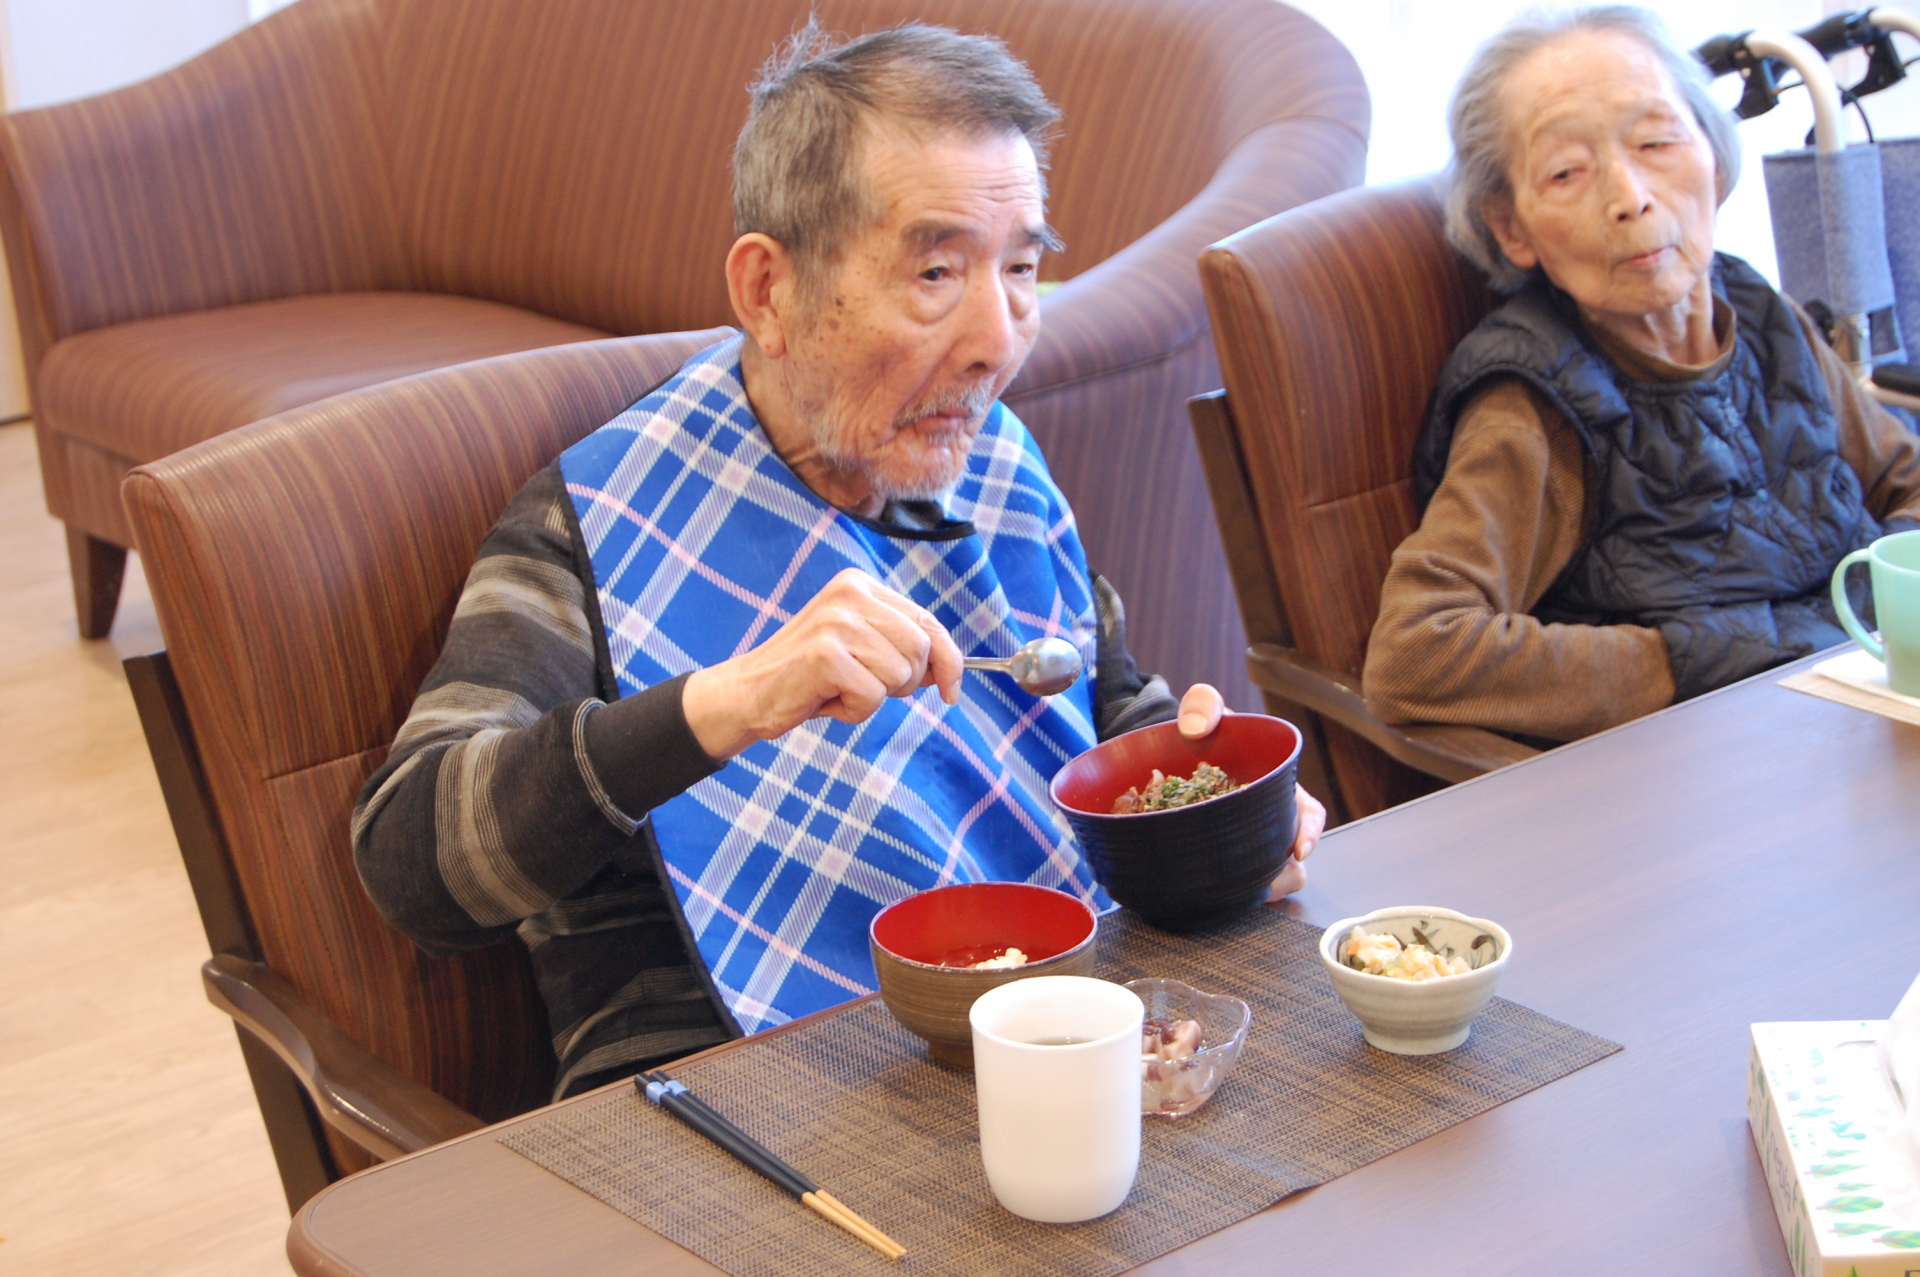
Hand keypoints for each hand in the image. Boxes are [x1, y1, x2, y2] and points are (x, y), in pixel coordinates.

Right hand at [682, 568, 962, 759]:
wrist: (748, 693)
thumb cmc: (809, 676)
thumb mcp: (861, 649)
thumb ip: (901, 648)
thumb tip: (951, 671)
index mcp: (860, 586)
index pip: (927, 621)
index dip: (949, 660)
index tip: (952, 691)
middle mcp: (850, 595)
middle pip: (921, 649)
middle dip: (904, 682)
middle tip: (864, 686)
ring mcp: (837, 623)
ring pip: (899, 675)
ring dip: (874, 697)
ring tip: (838, 689)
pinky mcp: (826, 655)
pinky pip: (872, 697)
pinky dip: (854, 711)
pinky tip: (825, 699)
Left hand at [1173, 683, 1323, 901]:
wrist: (1166, 753)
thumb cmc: (1201, 733)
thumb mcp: (1205, 711)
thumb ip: (1204, 705)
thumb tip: (1195, 727)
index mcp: (1278, 788)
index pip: (1309, 815)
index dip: (1309, 833)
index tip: (1300, 850)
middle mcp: (1269, 820)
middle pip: (1292, 861)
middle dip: (1282, 875)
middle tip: (1261, 885)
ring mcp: (1247, 842)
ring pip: (1267, 878)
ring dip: (1257, 888)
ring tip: (1232, 891)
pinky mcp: (1223, 859)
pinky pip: (1235, 884)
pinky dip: (1227, 890)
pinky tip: (1205, 890)